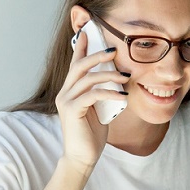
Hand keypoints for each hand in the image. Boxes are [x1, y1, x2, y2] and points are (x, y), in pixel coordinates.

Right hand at [55, 30, 129, 170]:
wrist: (82, 157)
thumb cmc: (91, 135)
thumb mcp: (99, 109)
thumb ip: (102, 93)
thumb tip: (118, 80)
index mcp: (70, 91)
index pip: (75, 64)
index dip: (81, 47)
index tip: (88, 31)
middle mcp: (64, 93)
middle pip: (79, 66)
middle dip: (96, 55)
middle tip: (113, 50)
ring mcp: (66, 101)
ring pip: (87, 78)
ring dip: (109, 75)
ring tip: (125, 77)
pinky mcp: (72, 110)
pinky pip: (92, 94)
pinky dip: (109, 93)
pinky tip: (123, 97)